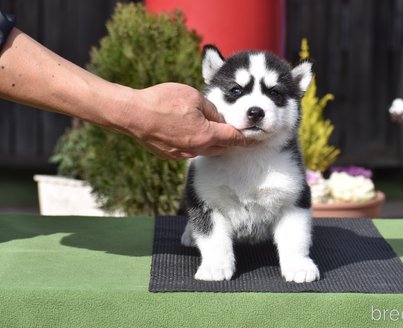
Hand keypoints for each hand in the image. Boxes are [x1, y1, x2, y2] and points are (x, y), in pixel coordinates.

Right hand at [124, 83, 248, 159]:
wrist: (132, 114)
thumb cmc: (163, 101)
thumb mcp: (194, 97)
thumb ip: (212, 109)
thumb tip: (219, 118)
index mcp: (206, 135)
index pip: (234, 139)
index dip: (246, 138)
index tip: (254, 137)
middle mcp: (196, 149)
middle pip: (221, 147)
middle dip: (229, 140)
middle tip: (234, 132)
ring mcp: (182, 154)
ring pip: (205, 150)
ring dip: (210, 141)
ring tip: (210, 129)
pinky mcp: (169, 155)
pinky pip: (188, 150)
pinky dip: (193, 143)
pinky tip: (186, 130)